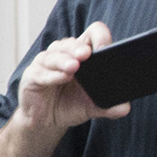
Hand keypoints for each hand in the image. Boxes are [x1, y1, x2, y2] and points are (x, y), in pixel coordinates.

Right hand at [13, 21, 127, 139]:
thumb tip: (125, 108)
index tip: (105, 50)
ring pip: (54, 55)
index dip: (99, 38)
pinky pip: (41, 72)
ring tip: (74, 67)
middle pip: (70, 42)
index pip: (91, 34)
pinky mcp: (31, 76)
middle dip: (78, 48)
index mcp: (81, 54)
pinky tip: (62, 78)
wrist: (46, 122)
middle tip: (87, 55)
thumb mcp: (92, 105)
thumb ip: (108, 105)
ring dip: (64, 60)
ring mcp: (45, 64)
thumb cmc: (69, 105)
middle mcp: (62, 54)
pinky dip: (52, 75)